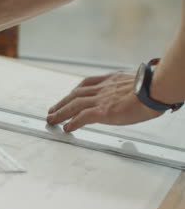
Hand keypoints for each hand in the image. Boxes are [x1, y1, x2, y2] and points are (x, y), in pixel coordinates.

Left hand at [46, 71, 162, 131]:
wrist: (155, 89)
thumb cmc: (153, 87)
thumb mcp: (137, 81)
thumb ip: (128, 86)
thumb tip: (133, 92)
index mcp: (111, 79)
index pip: (87, 84)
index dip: (75, 91)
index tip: (69, 95)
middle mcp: (103, 88)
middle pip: (75, 94)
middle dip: (62, 103)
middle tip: (52, 110)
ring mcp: (101, 99)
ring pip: (74, 105)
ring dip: (61, 112)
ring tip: (52, 119)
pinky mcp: (103, 111)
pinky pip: (82, 117)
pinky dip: (73, 122)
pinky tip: (67, 128)